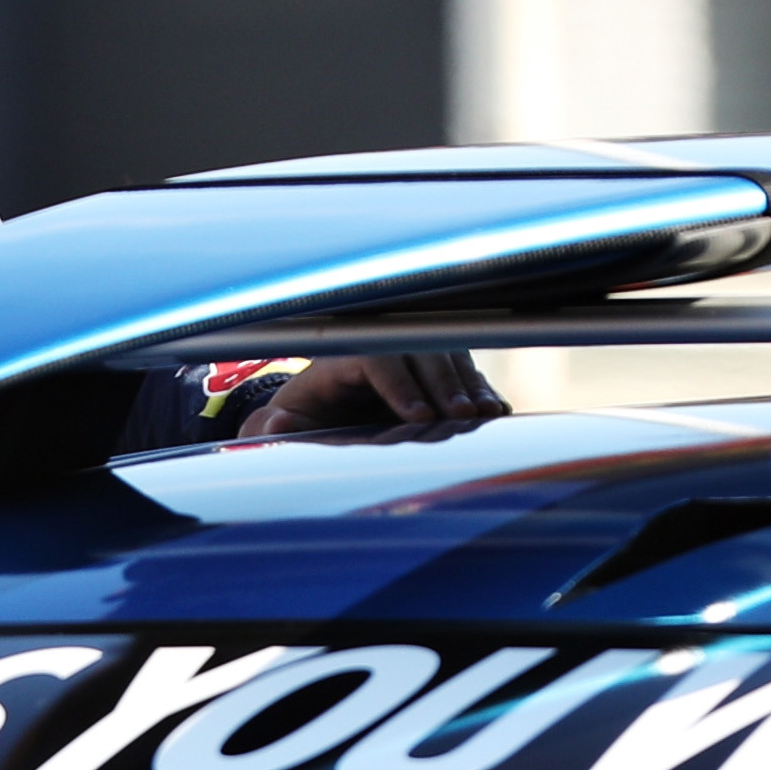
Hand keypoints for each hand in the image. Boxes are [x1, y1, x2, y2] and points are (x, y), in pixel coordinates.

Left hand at [249, 351, 507, 439]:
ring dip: (467, 385)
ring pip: (447, 356)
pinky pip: (464, 371)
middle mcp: (383, 344)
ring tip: (481, 414)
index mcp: (344, 354)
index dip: (398, 384)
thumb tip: (275, 425)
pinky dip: (480, 389)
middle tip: (458, 415)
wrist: (327, 401)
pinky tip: (495, 410)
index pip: (375, 358)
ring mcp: (413, 351)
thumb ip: (279, 424)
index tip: (416, 415)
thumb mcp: (289, 417)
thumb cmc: (309, 411)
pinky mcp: (436, 366)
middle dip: (441, 384)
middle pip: (419, 351)